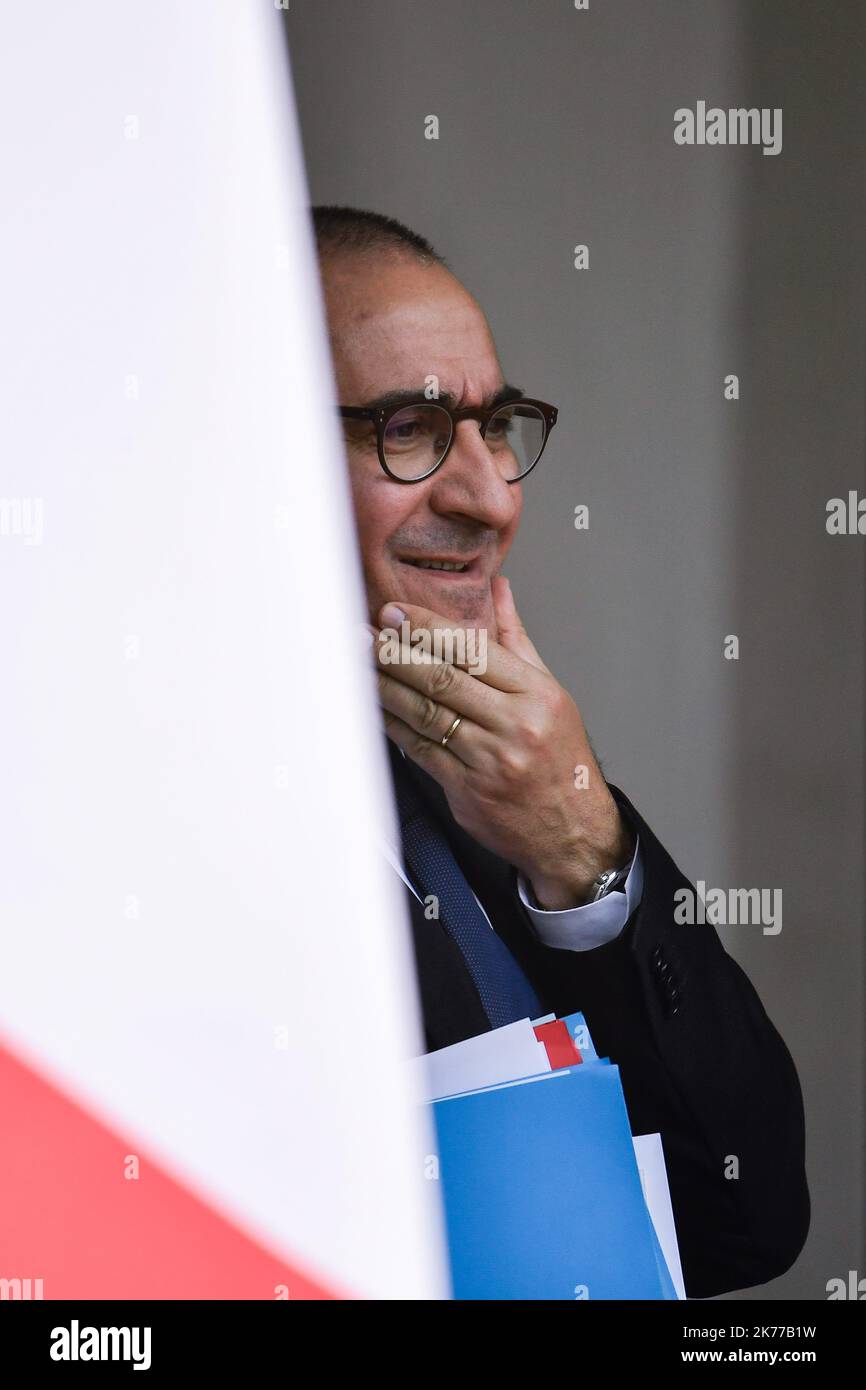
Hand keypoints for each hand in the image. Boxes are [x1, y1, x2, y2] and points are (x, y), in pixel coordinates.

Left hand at [373, 576, 633, 908]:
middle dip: (397, 652)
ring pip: (426, 713)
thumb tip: (499, 589)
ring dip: (386, 686)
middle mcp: (516, 725)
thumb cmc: (560, 757)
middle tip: (365, 633)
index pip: (473, 650)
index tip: (395, 612)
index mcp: (537, 695)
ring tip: (360, 664)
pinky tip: (376, 706)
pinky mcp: (468, 791)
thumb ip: (517, 641)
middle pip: (444, 679)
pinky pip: (421, 750)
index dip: (427, 628)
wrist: (573, 832)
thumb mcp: (550, 694)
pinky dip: (395, 725)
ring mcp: (491, 760)